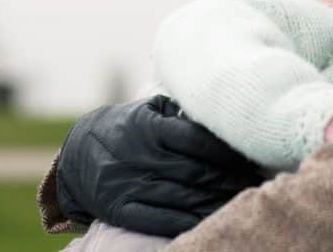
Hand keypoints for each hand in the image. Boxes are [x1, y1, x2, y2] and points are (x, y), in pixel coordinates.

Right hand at [55, 94, 265, 236]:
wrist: (78, 154)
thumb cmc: (128, 128)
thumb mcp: (149, 110)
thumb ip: (180, 112)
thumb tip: (220, 115)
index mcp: (150, 128)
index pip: (195, 139)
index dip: (225, 150)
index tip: (250, 156)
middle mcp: (140, 156)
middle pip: (194, 171)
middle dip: (228, 179)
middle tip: (254, 183)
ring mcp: (129, 184)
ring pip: (181, 197)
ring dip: (215, 202)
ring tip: (239, 202)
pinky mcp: (120, 209)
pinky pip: (159, 220)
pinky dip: (188, 222)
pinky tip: (210, 220)